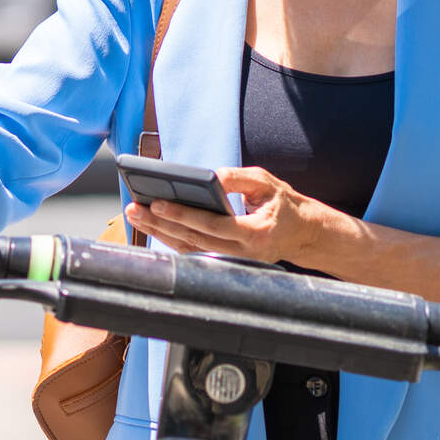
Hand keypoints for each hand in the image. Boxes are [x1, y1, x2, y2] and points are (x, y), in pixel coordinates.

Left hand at [124, 165, 336, 267]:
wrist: (304, 233)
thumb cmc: (285, 205)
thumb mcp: (267, 183)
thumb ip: (237, 179)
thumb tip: (209, 177)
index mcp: (256, 233)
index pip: (213, 225)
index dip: (184, 215)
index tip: (158, 203)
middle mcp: (243, 253)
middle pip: (194, 240)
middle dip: (161, 224)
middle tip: (135, 209)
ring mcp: (234, 262)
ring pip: (190, 249)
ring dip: (160, 232)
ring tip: (137, 215)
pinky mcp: (226, 262)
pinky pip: (194, 251)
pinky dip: (172, 238)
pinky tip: (153, 225)